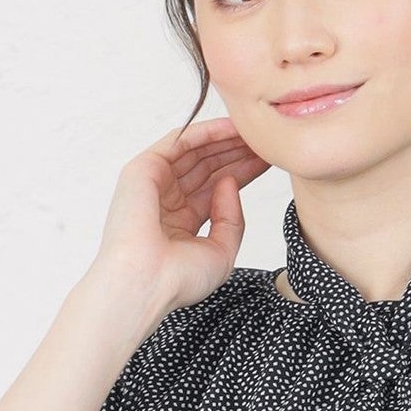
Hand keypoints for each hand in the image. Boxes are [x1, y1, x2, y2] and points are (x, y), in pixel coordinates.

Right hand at [89, 116, 270, 314]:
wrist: (146, 282)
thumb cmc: (178, 279)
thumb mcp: (221, 251)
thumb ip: (232, 219)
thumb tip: (229, 182)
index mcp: (182, 222)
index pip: (216, 188)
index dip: (243, 172)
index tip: (268, 161)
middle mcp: (167, 200)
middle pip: (207, 167)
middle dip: (237, 153)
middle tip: (266, 141)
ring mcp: (154, 183)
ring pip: (195, 152)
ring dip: (224, 140)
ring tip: (254, 132)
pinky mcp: (142, 169)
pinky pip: (178, 142)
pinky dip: (205, 132)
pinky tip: (231, 128)